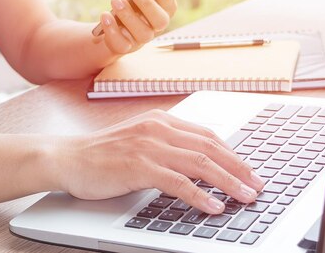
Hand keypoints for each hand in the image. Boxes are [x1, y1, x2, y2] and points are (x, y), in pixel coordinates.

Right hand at [52, 109, 264, 214]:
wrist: (67, 157)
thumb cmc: (103, 153)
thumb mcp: (140, 140)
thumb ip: (167, 145)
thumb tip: (199, 162)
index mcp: (162, 120)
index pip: (207, 135)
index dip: (232, 154)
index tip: (248, 170)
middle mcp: (159, 128)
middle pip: (210, 148)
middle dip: (239, 168)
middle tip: (257, 185)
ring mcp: (149, 145)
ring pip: (200, 164)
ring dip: (228, 182)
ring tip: (246, 196)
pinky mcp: (139, 166)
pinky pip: (178, 182)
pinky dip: (201, 195)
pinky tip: (214, 206)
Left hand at [98, 0, 194, 54]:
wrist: (120, 27)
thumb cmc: (139, 3)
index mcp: (166, 9)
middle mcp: (157, 26)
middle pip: (160, 20)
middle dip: (146, 1)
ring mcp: (142, 39)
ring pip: (142, 33)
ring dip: (128, 15)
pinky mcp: (125, 47)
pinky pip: (121, 44)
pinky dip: (113, 31)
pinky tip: (105, 16)